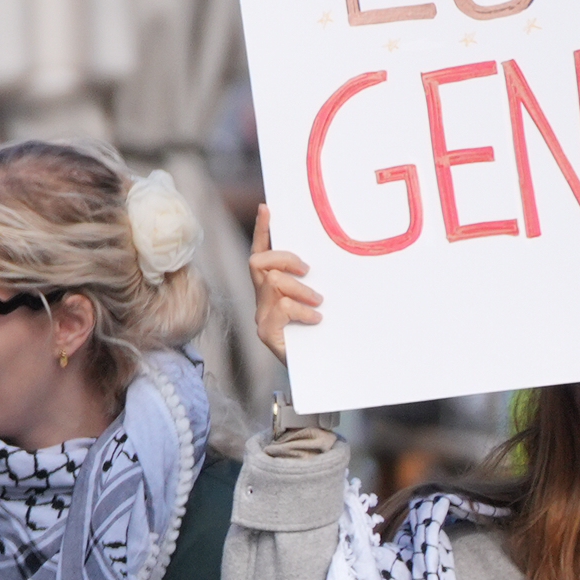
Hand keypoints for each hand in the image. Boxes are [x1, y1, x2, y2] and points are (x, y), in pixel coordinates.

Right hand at [248, 202, 318, 370]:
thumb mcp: (315, 302)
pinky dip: (302, 310)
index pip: (261, 253)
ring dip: (300, 289)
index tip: (267, 207)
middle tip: (307, 271)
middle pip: (259, 262)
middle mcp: (261, 300)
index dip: (262, 230)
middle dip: (284, 259)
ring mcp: (261, 316)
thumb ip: (310, 284)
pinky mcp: (266, 332)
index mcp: (272, 289)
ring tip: (318, 303)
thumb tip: (319, 262)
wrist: (317, 372)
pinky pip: (281, 307)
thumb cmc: (319, 335)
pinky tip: (316, 319)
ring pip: (273, 283)